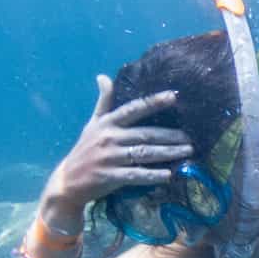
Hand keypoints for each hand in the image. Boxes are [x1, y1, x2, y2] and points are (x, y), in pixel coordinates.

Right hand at [41, 77, 194, 230]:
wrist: (68, 180)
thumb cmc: (85, 149)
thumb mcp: (92, 123)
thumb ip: (103, 101)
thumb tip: (102, 76)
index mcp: (107, 123)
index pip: (133, 109)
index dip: (153, 102)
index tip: (173, 96)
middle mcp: (109, 138)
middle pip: (145, 134)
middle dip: (170, 135)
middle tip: (190, 136)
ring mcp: (110, 158)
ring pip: (144, 153)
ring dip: (167, 153)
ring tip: (187, 151)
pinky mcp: (110, 177)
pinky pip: (135, 175)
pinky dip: (152, 175)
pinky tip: (168, 175)